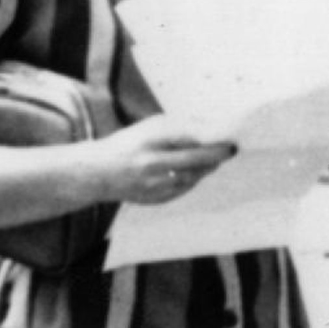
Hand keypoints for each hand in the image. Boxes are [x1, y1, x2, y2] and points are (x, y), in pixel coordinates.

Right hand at [95, 120, 235, 208]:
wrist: (97, 173)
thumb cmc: (126, 145)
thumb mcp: (145, 130)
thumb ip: (173, 129)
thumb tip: (206, 129)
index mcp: (146, 142)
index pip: (185, 139)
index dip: (209, 140)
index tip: (226, 137)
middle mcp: (149, 164)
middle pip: (192, 161)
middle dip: (215, 156)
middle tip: (230, 150)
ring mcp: (152, 185)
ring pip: (190, 177)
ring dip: (206, 169)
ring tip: (215, 161)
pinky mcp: (154, 199)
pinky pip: (181, 189)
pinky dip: (192, 180)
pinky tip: (196, 172)